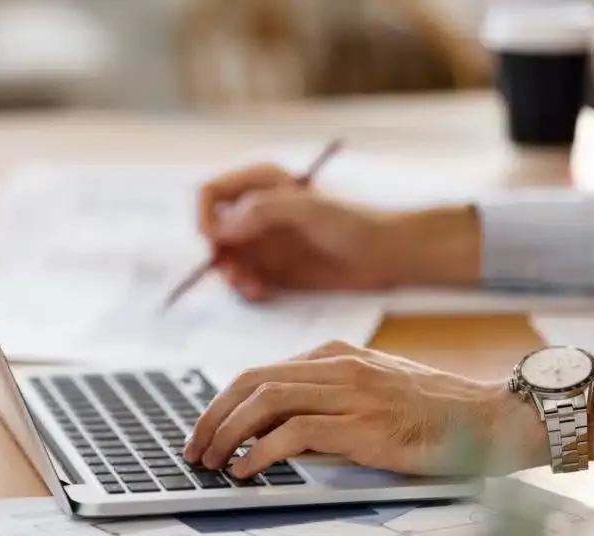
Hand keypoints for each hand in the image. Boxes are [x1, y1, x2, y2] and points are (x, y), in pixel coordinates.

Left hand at [183, 341, 544, 476]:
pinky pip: (293, 434)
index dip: (223, 403)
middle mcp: (337, 366)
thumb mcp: (373, 390)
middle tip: (195, 449)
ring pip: (264, 402)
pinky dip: (260, 452)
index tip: (205, 430)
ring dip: (228, 434)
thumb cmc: (434, 412)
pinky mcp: (363, 425)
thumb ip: (327, 398)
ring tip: (212, 462)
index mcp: (335, 355)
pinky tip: (246, 470)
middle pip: (250, 383)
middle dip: (213, 417)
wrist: (491, 418)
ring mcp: (350, 392)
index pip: (259, 373)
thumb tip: (274, 430)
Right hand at [198, 163, 481, 300]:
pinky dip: (247, 290)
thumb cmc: (355, 221)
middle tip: (235, 275)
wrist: (388, 254)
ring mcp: (264, 242)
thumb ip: (262, 211)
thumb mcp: (308, 209)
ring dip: (232, 277)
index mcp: (261, 183)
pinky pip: (245, 280)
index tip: (214, 242)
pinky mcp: (274, 269)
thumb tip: (221, 229)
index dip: (205, 217)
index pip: (211, 194)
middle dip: (219, 255)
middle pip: (214, 232)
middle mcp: (256, 212)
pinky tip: (263, 293)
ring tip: (253, 288)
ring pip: (226, 260)